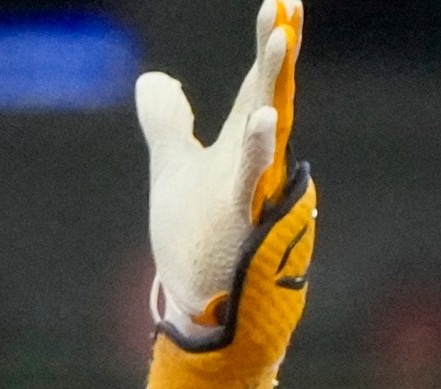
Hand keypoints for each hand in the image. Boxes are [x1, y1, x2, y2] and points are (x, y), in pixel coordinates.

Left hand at [135, 0, 316, 388]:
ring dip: (272, 86)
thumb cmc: (195, 238)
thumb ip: (168, 122)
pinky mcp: (239, 225)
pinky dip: (258, 152)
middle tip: (287, 5)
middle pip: (268, 95)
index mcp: (240, 147)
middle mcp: (253, 163)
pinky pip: (251, 184)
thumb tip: (153, 78)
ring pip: (267, 135)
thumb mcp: (173, 169)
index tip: (280, 0)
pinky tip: (265, 119)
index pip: (256, 84)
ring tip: (281, 38)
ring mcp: (250, 194)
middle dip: (276, 52)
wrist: (201, 306)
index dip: (267, 43)